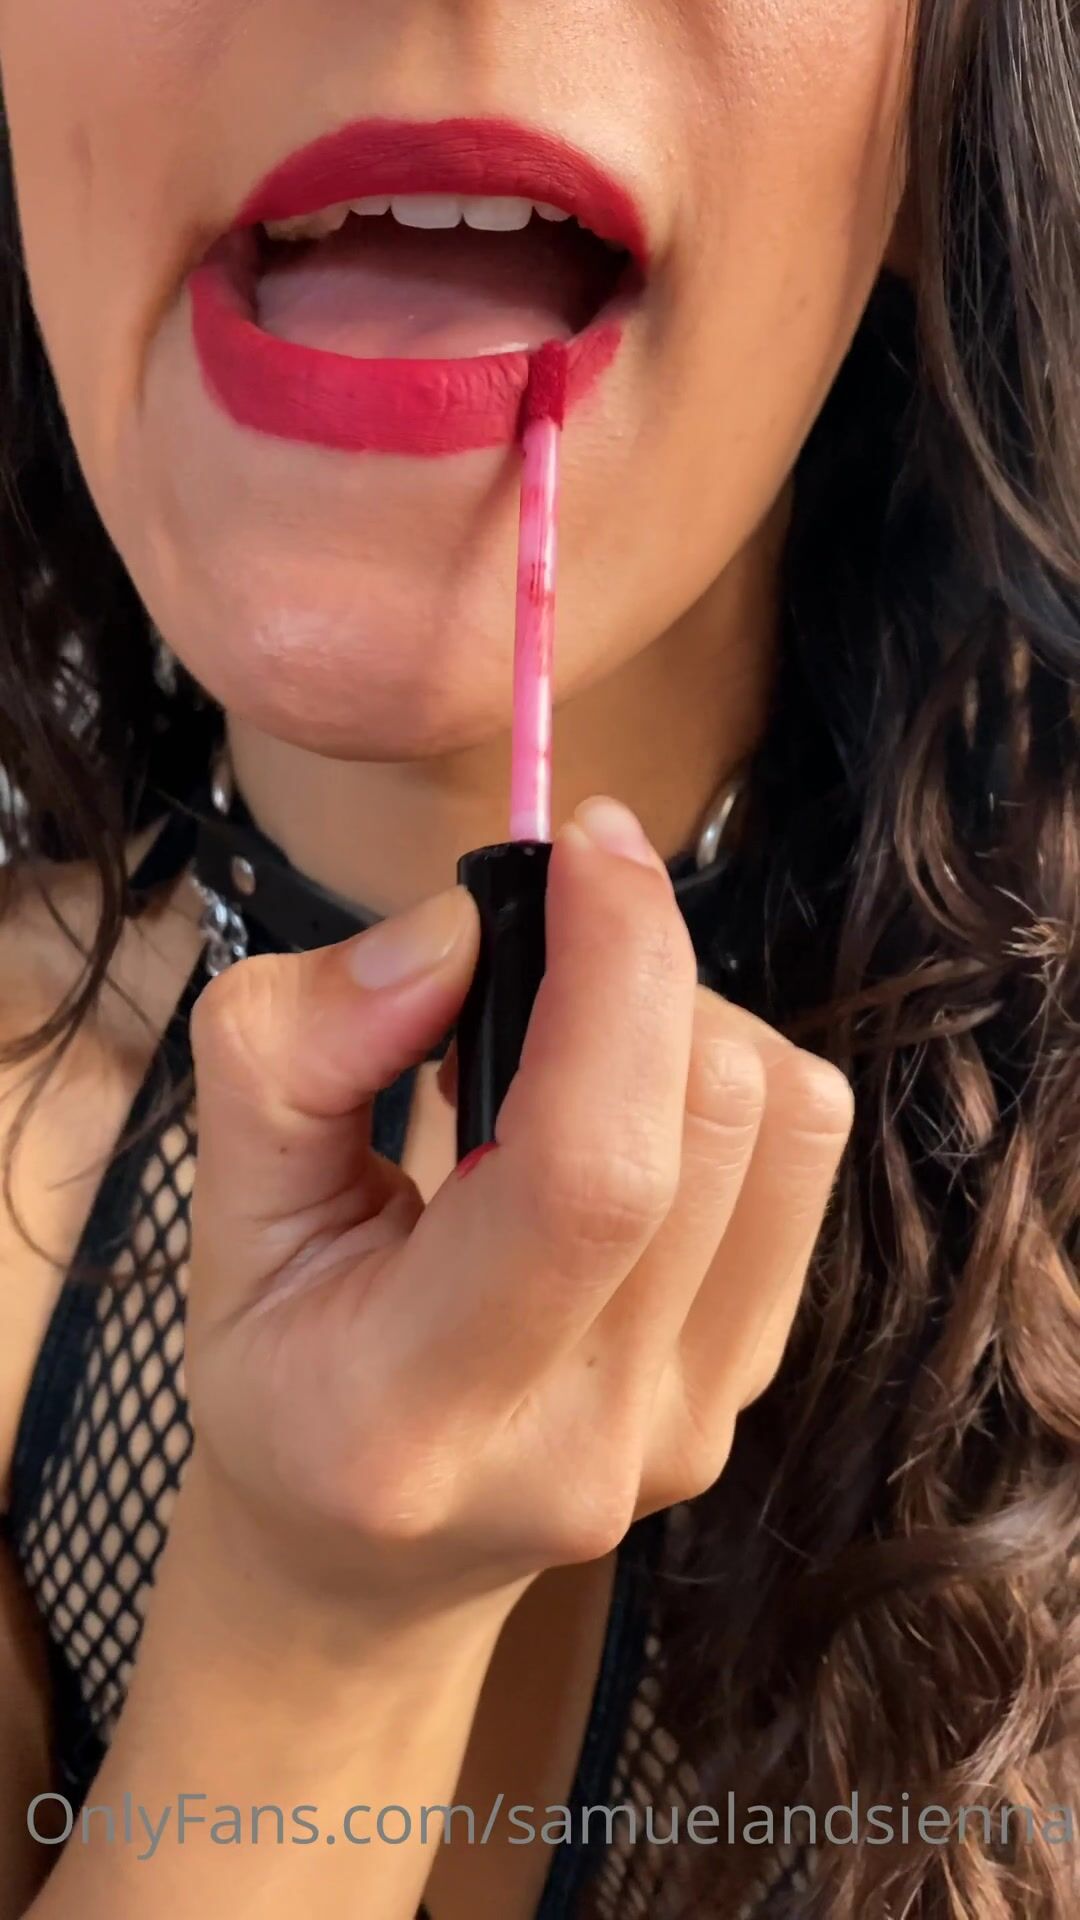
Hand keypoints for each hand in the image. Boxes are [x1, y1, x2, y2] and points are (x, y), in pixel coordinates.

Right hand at [184, 795, 852, 1625]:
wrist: (362, 1563)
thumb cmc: (281, 1375)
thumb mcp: (223, 1214)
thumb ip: (296, 1053)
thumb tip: (454, 931)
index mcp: (417, 1405)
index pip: (589, 1168)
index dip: (617, 970)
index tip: (586, 845)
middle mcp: (589, 1434)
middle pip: (706, 1119)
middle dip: (634, 971)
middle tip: (532, 960)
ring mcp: (690, 1423)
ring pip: (783, 1121)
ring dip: (683, 1020)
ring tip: (566, 1052)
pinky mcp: (748, 1388)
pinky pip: (800, 1162)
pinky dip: (719, 1081)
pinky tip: (620, 1112)